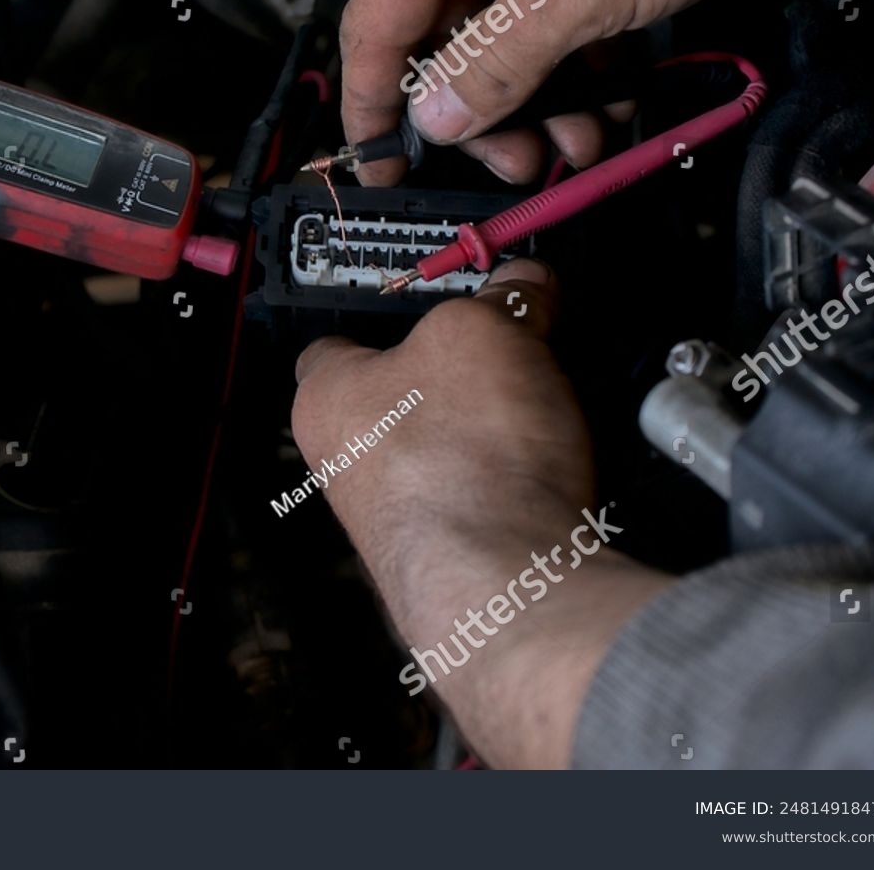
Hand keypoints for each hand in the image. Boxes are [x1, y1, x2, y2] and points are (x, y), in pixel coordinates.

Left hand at [292, 261, 671, 765]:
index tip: (443, 297)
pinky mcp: (449, 560)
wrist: (509, 587)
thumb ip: (503, 299)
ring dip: (494, 429)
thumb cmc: (464, 464)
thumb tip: (524, 286)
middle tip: (512, 351)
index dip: (395, 311)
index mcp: (323, 400)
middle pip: (402, 395)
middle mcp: (344, 468)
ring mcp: (396, 521)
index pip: (337, 339)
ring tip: (543, 412)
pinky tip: (549, 472)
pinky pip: (483, 498)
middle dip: (460, 372)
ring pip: (446, 450)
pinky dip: (516, 479)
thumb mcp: (486, 331)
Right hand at [341, 0, 856, 185]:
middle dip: (481, 111)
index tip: (379, 164)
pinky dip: (574, 62)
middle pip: (445, 34)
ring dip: (536, 97)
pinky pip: (554, 11)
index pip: (377, 23)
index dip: (374, 104)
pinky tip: (605, 99)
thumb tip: (437, 118)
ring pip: (506, 31)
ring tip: (575, 138)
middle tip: (511, 160)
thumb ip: (491, 67)